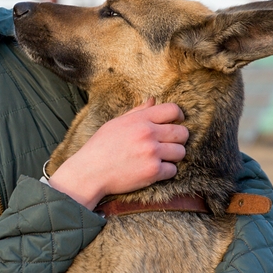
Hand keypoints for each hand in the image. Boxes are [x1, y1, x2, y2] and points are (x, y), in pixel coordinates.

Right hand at [49, 98, 187, 209]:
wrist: (89, 172)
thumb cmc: (100, 147)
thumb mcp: (116, 123)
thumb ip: (137, 112)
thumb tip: (153, 100)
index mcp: (140, 119)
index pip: (173, 110)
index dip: (179, 116)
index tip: (176, 123)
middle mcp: (148, 134)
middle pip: (182, 132)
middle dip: (179, 139)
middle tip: (169, 144)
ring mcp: (152, 153)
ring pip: (181, 152)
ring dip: (173, 157)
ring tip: (161, 159)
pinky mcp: (153, 172)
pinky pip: (173, 170)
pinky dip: (165, 172)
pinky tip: (153, 171)